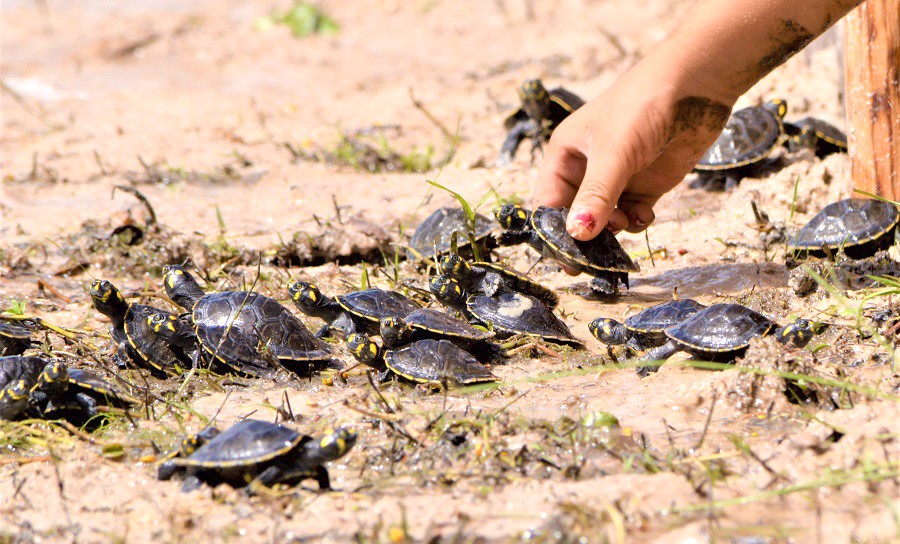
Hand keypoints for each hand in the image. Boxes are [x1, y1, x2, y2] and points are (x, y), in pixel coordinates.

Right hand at [535, 67, 731, 239]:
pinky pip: (632, 214)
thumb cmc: (642, 106)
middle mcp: (587, 168)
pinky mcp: (646, 184)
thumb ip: (596, 196)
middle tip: (595, 258)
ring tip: (624, 221)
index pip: (548, 202)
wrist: (695, 86)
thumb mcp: (613, 153)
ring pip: (605, 219)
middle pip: (576, 215)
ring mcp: (617, 177)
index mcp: (566, 154)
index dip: (553, 231)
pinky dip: (636, 220)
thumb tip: (577, 235)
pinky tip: (645, 212)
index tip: (564, 258)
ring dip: (613, 229)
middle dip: (585, 234)